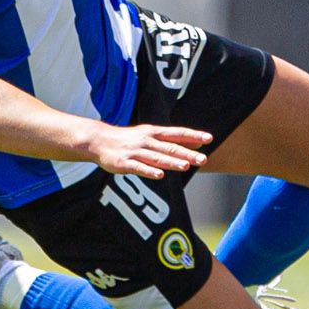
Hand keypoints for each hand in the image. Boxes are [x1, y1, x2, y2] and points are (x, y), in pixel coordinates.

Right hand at [85, 124, 210, 178]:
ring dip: (172, 162)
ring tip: (185, 166)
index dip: (193, 136)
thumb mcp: (149, 135)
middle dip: (187, 153)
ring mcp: (136, 152)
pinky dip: (150, 171)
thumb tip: (195, 146)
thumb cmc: (128, 140)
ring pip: (157, 157)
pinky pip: (139, 168)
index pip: (177, 133)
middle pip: (170, 147)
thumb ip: (170, 142)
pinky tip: (160, 175)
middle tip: (203, 159)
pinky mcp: (125, 163)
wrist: (99, 140)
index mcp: (154, 133)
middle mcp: (147, 141)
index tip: (209, 138)